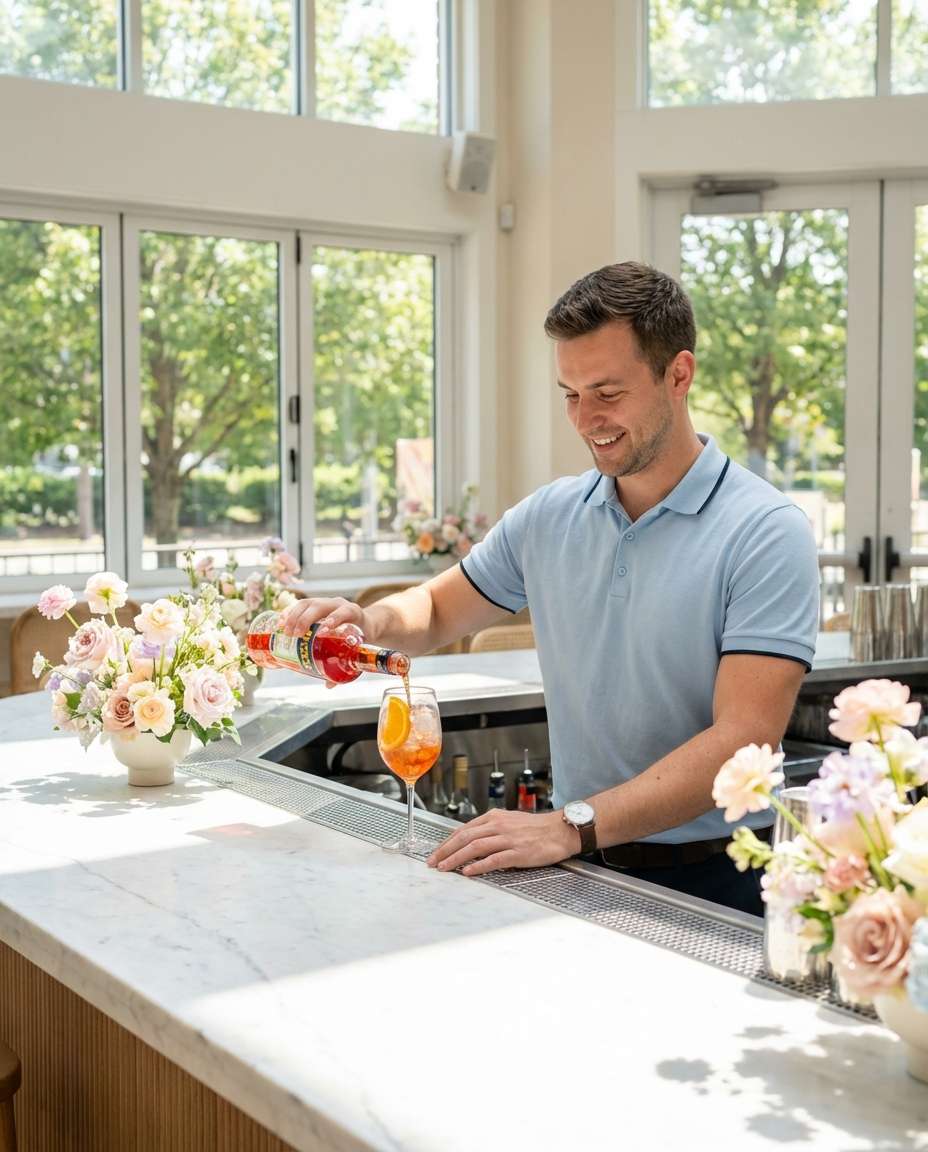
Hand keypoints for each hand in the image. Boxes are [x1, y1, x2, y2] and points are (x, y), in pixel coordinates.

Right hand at [277, 597, 365, 688]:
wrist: (363, 621)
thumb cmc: (360, 636)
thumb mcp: (357, 648)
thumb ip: (345, 665)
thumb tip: (328, 685)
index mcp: (353, 613)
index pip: (344, 612)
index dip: (333, 620)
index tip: (321, 632)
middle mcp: (338, 603)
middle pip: (319, 606)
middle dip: (305, 620)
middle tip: (295, 636)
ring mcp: (324, 602)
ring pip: (306, 603)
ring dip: (293, 616)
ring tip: (285, 632)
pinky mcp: (314, 604)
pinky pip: (299, 605)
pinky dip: (288, 613)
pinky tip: (279, 623)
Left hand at [426, 809, 579, 876]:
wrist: (560, 830)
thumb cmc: (536, 828)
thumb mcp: (509, 821)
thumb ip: (490, 829)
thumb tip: (471, 839)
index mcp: (494, 818)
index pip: (464, 829)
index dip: (447, 842)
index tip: (436, 852)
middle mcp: (498, 826)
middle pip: (465, 837)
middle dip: (445, 850)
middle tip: (433, 862)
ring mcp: (508, 839)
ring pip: (475, 847)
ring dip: (456, 858)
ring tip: (444, 868)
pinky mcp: (518, 852)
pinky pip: (494, 859)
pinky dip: (479, 866)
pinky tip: (468, 872)